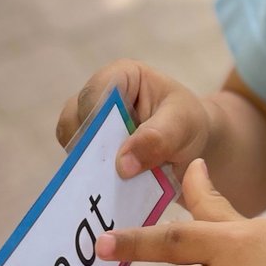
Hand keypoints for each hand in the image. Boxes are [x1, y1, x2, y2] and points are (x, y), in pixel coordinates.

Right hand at [55, 59, 211, 183]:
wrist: (192, 145)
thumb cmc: (188, 123)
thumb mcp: (183, 126)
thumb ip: (158, 138)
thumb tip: (122, 165)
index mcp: (122, 76)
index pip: (95, 92)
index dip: (96, 120)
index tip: (111, 151)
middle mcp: (98, 96)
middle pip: (76, 120)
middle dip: (91, 150)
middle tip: (113, 175)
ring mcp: (89, 123)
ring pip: (73, 145)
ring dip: (90, 168)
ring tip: (115, 184)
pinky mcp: (89, 149)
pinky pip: (79, 165)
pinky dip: (92, 179)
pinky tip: (111, 190)